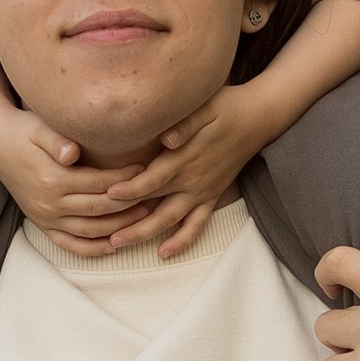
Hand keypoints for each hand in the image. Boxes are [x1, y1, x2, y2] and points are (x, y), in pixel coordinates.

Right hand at [0, 108, 145, 250]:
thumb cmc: (25, 132)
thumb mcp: (39, 128)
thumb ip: (57, 140)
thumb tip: (73, 153)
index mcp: (53, 178)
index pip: (99, 183)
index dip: (125, 178)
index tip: (145, 169)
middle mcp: (49, 202)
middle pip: (99, 209)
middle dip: (129, 205)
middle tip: (154, 197)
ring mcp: (44, 216)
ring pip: (90, 231)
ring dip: (118, 228)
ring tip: (143, 218)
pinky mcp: (41, 224)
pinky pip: (69, 245)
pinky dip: (92, 249)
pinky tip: (113, 246)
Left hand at [95, 77, 268, 258]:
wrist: (255, 120)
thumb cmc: (224, 108)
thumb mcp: (204, 107)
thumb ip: (185, 124)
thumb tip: (167, 138)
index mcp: (184, 158)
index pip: (153, 178)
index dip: (131, 188)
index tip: (108, 194)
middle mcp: (191, 180)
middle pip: (155, 206)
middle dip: (128, 220)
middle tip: (103, 232)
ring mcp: (201, 191)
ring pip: (171, 220)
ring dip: (145, 234)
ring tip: (119, 244)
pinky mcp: (211, 197)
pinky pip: (197, 224)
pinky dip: (182, 240)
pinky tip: (163, 253)